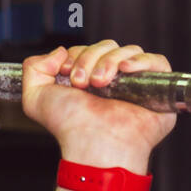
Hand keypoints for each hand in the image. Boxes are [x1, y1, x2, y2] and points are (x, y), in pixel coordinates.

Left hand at [22, 40, 176, 170]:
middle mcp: (113, 81)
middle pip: (107, 46)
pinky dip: (140, 60)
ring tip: (100, 84)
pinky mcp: (157, 91)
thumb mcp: (35, 98)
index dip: (76, 55)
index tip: (68, 75)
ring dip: (110, 61)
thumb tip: (59, 51)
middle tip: (82, 83)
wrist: (92, 144)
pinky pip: (157, 61)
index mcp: (88, 81)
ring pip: (129, 50)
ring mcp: (135, 85)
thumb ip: (33, 68)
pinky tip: (125, 70)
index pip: (88, 49)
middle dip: (90, 58)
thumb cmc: (68, 128)